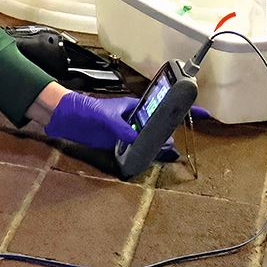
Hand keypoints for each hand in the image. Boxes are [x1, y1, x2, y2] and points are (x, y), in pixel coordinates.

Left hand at [43, 91, 210, 151]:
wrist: (62, 116)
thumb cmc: (83, 108)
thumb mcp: (104, 116)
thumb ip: (120, 127)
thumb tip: (136, 139)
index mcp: (133, 107)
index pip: (163, 106)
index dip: (184, 110)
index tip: (204, 114)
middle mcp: (132, 119)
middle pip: (158, 126)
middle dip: (171, 133)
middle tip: (180, 144)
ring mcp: (124, 131)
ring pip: (149, 140)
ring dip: (158, 146)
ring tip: (169, 154)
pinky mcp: (115, 143)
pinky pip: (135, 150)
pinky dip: (144, 154)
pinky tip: (150, 160)